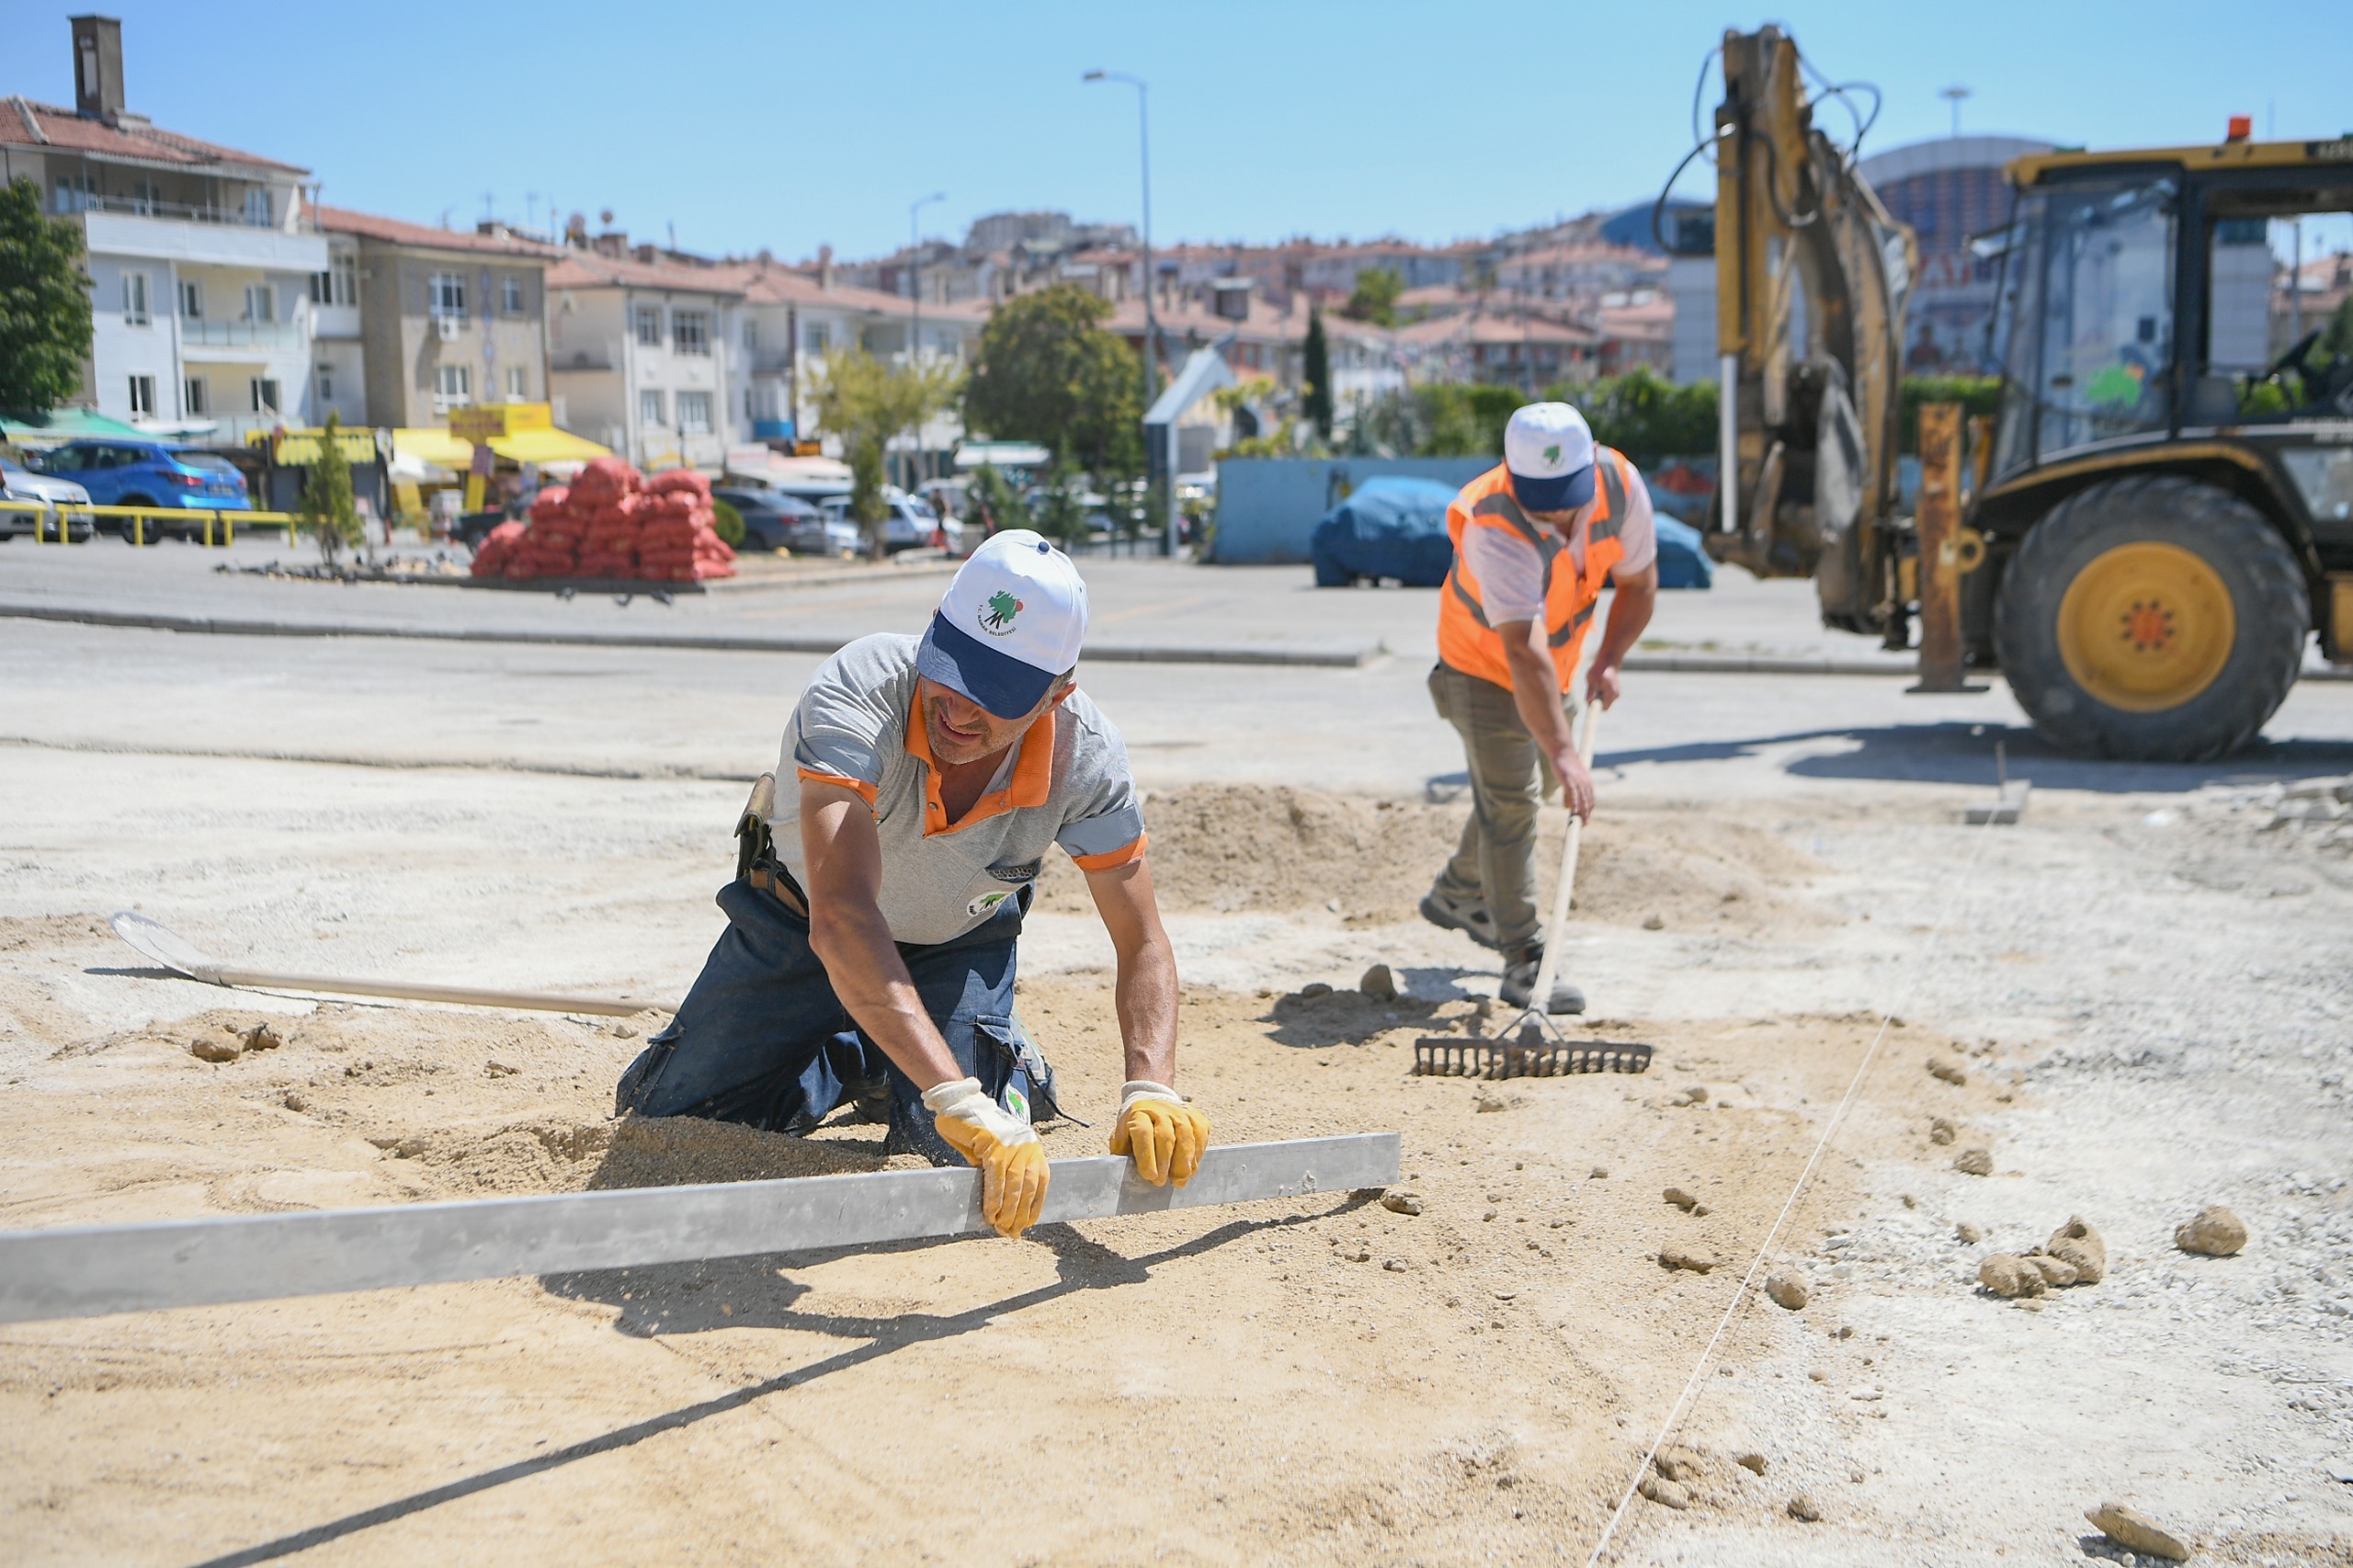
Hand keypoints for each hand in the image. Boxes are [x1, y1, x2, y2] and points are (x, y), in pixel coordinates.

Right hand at [923, 1078, 1047, 1236]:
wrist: (959, 1104)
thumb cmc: (977, 1131)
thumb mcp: (996, 1153)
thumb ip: (1003, 1173)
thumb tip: (1002, 1206)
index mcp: (1031, 1147)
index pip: (1040, 1182)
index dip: (1034, 1206)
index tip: (1026, 1225)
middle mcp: (1026, 1144)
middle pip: (1028, 1186)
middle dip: (1020, 1213)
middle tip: (1010, 1232)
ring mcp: (1011, 1143)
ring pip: (1015, 1183)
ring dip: (1008, 1209)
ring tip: (999, 1226)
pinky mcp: (993, 1141)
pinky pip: (996, 1175)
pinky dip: (994, 1196)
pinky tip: (990, 1211)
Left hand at [1108, 1081, 1208, 1186]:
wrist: (1152, 1102)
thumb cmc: (1136, 1128)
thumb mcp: (1122, 1138)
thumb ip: (1124, 1156)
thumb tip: (1130, 1180)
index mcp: (1139, 1114)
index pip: (1143, 1133)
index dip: (1147, 1156)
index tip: (1149, 1176)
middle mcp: (1160, 1110)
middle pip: (1166, 1137)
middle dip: (1165, 1163)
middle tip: (1161, 1183)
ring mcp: (1180, 1111)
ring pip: (1186, 1136)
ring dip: (1184, 1162)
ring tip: (1179, 1181)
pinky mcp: (1196, 1116)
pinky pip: (1200, 1135)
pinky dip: (1197, 1154)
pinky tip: (1190, 1168)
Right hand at [1554, 747, 1595, 822]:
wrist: (1562, 751)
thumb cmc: (1564, 765)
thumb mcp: (1569, 781)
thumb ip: (1569, 795)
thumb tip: (1568, 808)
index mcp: (1587, 783)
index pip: (1590, 799)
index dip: (1588, 810)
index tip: (1586, 820)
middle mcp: (1585, 783)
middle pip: (1588, 801)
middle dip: (1587, 814)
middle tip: (1585, 825)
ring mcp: (1578, 781)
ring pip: (1582, 799)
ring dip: (1582, 812)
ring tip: (1582, 822)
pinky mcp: (1569, 780)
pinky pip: (1573, 794)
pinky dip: (1574, 803)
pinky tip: (1573, 811)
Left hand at [1585, 661, 1622, 709]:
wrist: (1608, 662)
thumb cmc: (1599, 670)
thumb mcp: (1592, 679)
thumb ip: (1591, 690)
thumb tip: (1589, 700)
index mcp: (1611, 693)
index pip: (1604, 708)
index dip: (1596, 706)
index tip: (1590, 699)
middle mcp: (1615, 695)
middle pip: (1604, 705)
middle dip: (1597, 700)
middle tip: (1593, 689)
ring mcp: (1616, 694)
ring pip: (1604, 701)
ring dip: (1599, 697)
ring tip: (1597, 686)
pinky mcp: (1615, 693)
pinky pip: (1606, 698)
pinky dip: (1602, 694)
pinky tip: (1600, 686)